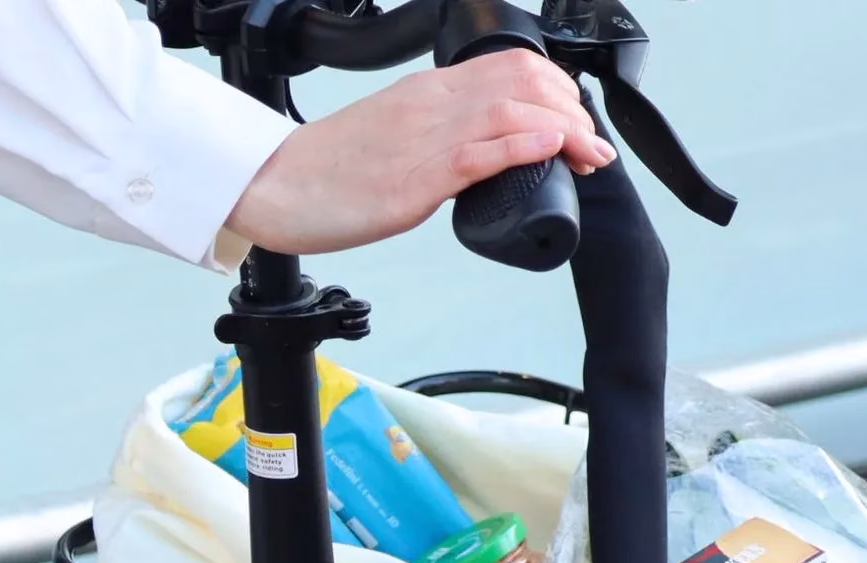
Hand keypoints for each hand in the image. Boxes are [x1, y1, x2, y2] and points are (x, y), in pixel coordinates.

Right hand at [226, 49, 615, 255]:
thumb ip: (437, 139)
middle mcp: (430, 106)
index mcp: (426, 93)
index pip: (509, 69)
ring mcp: (423, 141)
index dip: (556, 91)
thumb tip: (480, 156)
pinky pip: (477, 154)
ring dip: (562, 132)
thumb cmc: (327, 173)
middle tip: (592, 146)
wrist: (274, 188)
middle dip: (571, 110)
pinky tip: (551, 148)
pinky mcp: (413, 181)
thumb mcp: (393, 140)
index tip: (575, 123)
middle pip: (522, 83)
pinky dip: (522, 147)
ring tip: (588, 153)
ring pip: (511, 113)